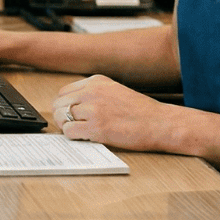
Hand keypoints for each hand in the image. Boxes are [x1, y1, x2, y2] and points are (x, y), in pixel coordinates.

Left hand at [53, 74, 179, 149]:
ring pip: (61, 117)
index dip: (63, 105)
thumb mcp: (115, 91)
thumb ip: (94, 94)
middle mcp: (92, 92)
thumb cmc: (141, 111)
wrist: (160, 123)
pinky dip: (73, 136)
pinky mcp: (97, 127)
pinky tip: (84, 137)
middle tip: (70, 126)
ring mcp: (94, 109)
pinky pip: (69, 131)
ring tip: (78, 132)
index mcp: (96, 81)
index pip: (64, 91)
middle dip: (60, 116)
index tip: (68, 114)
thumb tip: (72, 105)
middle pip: (58, 104)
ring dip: (65, 127)